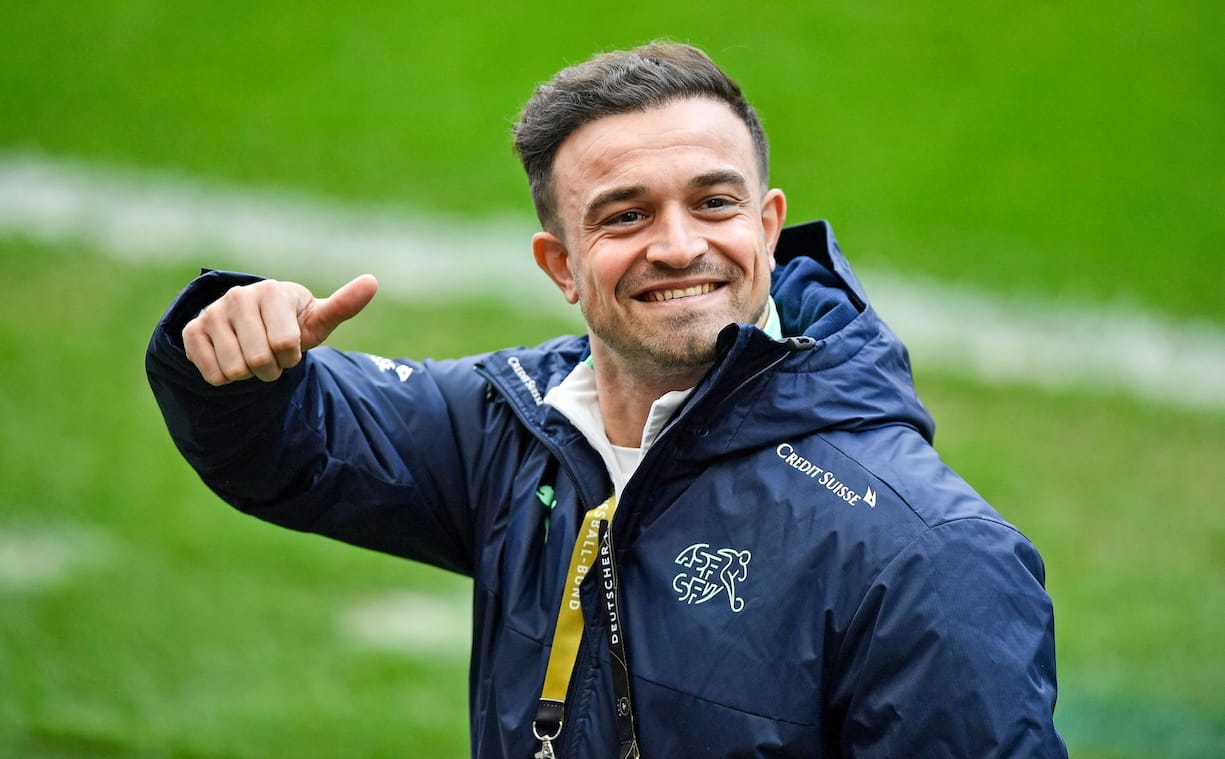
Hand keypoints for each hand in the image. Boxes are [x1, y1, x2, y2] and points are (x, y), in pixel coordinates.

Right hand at [183, 275, 378, 385]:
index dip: (291, 357)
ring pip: (234, 370)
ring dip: (248, 375)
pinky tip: (230, 358)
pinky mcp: (191, 331)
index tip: (290, 346)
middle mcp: (239, 296)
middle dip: (270, 369)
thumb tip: (373, 281)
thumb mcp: (317, 319)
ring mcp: (211, 312)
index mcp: (273, 291)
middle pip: (259, 361)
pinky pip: (212, 374)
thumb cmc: (290, 324)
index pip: (286, 346)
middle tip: (270, 356)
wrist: (251, 325)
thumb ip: (344, 304)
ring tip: (251, 356)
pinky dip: (224, 377)